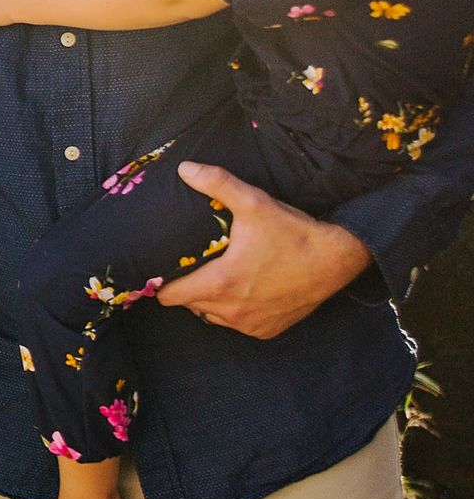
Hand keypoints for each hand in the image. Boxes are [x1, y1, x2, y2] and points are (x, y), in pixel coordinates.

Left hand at [156, 161, 371, 337]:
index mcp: (222, 283)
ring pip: (212, 316)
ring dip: (208, 300)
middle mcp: (233, 310)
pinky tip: (239, 289)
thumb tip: (185, 169)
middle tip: (189, 266)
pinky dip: (232, 310)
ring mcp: (251, 324)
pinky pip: (236, 324)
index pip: (171, 296)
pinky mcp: (267, 330)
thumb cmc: (293, 232)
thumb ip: (216, 183)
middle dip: (185, 288)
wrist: (337, 260)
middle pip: (189, 305)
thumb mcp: (253, 202)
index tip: (160, 269)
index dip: (161, 283)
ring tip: (213, 275)